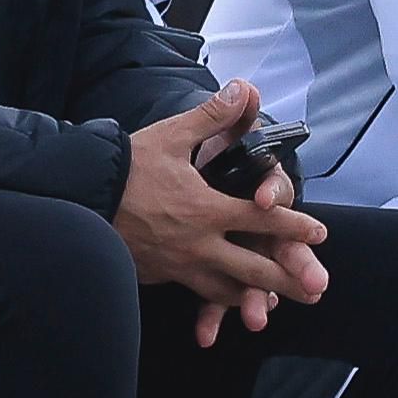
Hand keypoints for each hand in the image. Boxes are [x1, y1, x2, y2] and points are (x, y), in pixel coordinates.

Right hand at [115, 82, 328, 341]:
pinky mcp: (157, 275)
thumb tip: (244, 90)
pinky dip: (215, 301)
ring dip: (253, 299)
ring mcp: (177, 265)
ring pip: (224, 290)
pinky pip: (194, 292)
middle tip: (314, 290)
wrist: (78, 198)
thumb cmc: (126, 167)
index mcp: (207, 209)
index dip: (295, 226)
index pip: (262, 219)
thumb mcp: (170, 137)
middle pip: (253, 269)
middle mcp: (198, 243)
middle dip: (288, 280)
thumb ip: (212, 118)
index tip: (319, 233)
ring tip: (273, 307)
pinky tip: (223, 303)